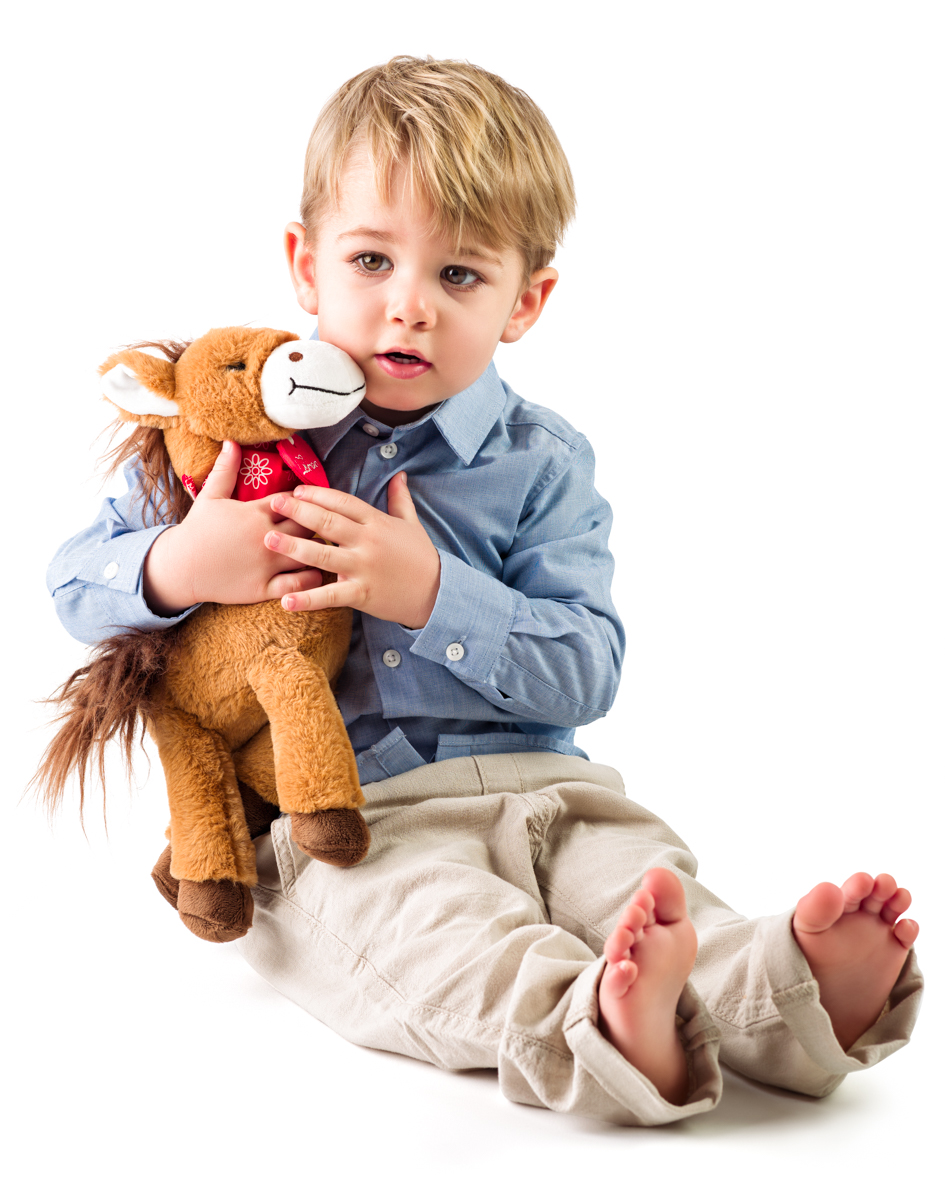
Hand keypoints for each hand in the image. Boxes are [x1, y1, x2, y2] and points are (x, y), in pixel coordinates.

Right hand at [143, 440, 323, 614]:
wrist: (180, 567)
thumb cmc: (197, 530)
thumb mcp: (210, 496)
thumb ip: (225, 469)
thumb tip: (231, 441)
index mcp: (255, 512)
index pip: (293, 501)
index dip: (305, 500)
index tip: (310, 502)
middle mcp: (264, 537)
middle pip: (307, 525)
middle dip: (317, 523)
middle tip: (324, 524)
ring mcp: (265, 564)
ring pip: (307, 554)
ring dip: (319, 549)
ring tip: (326, 546)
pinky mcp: (263, 588)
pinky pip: (298, 584)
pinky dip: (311, 578)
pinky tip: (316, 571)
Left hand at [266, 472, 440, 627]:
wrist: (437, 593)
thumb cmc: (421, 557)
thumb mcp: (411, 524)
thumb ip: (400, 498)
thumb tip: (400, 474)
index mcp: (377, 523)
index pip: (343, 502)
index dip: (318, 494)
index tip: (296, 490)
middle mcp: (368, 543)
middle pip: (328, 522)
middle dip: (298, 511)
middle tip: (273, 503)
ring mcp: (363, 568)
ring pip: (323, 555)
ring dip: (294, 547)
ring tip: (268, 540)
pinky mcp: (361, 594)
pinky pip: (330, 596)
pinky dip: (307, 598)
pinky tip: (285, 599)